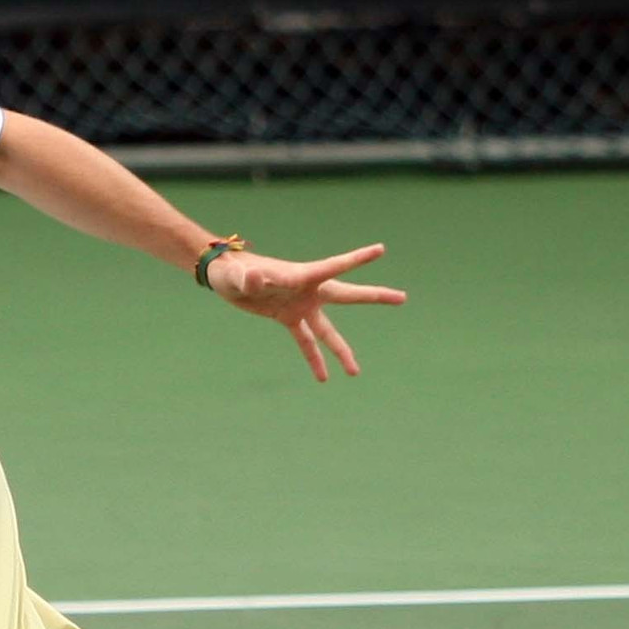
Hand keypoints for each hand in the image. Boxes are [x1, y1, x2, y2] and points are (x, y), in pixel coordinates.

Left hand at [208, 242, 406, 381]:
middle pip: (347, 295)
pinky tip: (323, 378)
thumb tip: (256, 277)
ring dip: (341, 351)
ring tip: (355, 373)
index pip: (335, 266)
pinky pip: (305, 341)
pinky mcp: (288, 318)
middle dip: (374, 297)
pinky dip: (313, 359)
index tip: (381, 249)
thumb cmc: (232, 271)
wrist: (225, 278)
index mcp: (302, 275)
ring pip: (328, 331)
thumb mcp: (239, 276)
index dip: (357, 259)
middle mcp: (308, 290)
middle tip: (403, 298)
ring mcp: (301, 305)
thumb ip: (250, 278)